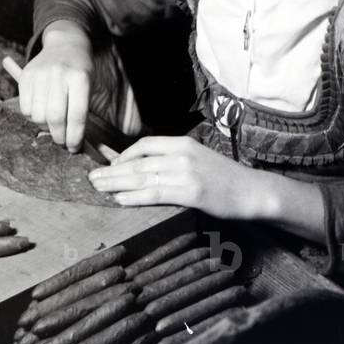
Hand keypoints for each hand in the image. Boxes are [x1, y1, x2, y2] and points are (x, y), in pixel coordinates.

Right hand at [17, 21, 93, 151]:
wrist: (66, 44)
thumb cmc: (80, 71)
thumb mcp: (89, 86)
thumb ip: (81, 111)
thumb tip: (73, 142)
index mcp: (80, 78)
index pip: (77, 115)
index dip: (75, 136)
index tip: (74, 147)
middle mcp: (59, 74)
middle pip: (55, 117)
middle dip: (59, 136)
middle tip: (62, 142)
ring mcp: (40, 74)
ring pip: (38, 115)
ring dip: (45, 127)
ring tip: (53, 124)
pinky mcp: (26, 76)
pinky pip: (25, 108)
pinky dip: (33, 117)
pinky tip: (42, 112)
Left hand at [88, 135, 264, 219]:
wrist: (252, 191)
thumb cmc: (225, 178)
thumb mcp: (198, 160)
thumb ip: (173, 160)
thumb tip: (145, 169)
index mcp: (183, 143)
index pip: (145, 144)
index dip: (124, 155)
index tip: (110, 165)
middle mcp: (182, 154)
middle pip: (138, 162)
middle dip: (112, 171)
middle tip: (92, 178)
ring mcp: (186, 173)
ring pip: (142, 177)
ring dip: (116, 183)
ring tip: (98, 188)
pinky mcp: (190, 193)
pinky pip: (155, 194)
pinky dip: (134, 197)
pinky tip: (120, 200)